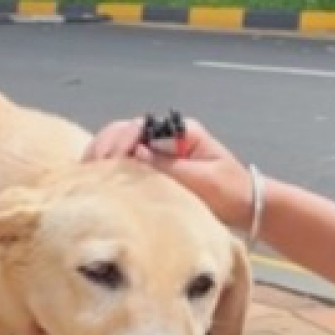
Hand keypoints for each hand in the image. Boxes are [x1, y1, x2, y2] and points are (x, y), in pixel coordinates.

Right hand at [82, 115, 254, 227]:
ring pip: (122, 145)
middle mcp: (167, 137)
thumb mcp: (203, 180)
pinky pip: (127, 163)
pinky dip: (110, 167)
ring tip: (86, 171)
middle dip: (105, 145)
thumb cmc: (231, 192)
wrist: (247, 207)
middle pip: (126, 131)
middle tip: (90, 166)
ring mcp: (160, 152)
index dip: (121, 140)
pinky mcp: (155, 169)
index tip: (110, 158)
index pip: (141, 127)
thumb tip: (135, 154)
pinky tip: (96, 177)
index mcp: (181, 132)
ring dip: (103, 155)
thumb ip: (169, 167)